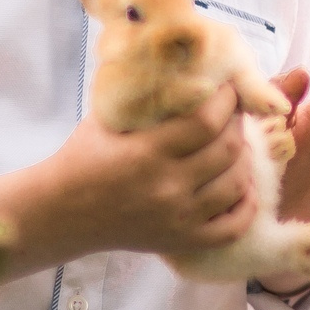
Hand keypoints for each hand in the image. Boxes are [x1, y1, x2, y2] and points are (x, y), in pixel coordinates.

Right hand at [38, 83, 260, 256]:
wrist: (63, 212)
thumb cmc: (86, 156)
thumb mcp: (110, 118)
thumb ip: (148, 96)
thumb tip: (190, 67)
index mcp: (146, 152)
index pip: (207, 120)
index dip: (227, 100)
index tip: (229, 88)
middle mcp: (166, 187)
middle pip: (228, 149)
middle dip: (238, 124)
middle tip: (234, 112)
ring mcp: (177, 218)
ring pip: (236, 185)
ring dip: (245, 159)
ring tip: (237, 143)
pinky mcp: (182, 241)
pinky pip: (233, 227)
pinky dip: (246, 205)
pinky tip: (242, 185)